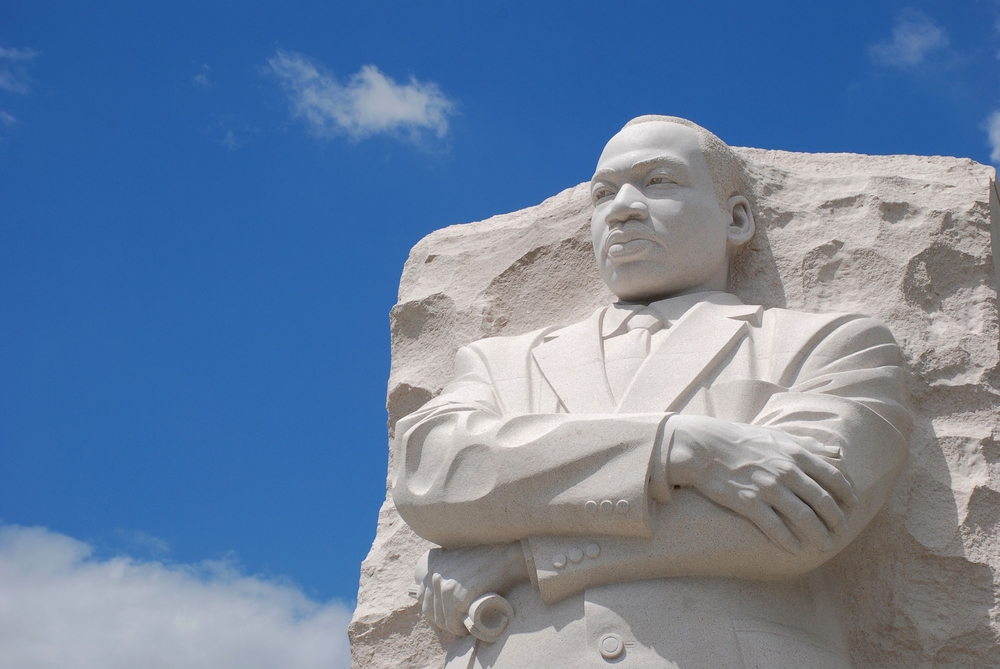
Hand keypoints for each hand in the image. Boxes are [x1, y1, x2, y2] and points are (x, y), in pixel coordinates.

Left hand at [414, 542, 527, 635]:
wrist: (506, 557)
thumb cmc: (487, 560)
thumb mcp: (460, 561)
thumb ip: (448, 571)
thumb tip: (442, 591)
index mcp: (434, 566)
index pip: (423, 597)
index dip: (434, 609)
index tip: (447, 614)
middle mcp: (436, 575)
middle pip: (430, 611)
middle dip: (444, 621)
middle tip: (459, 624)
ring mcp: (447, 585)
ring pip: (441, 620)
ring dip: (453, 628)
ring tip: (464, 627)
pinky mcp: (459, 596)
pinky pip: (453, 622)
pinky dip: (460, 629)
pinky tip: (468, 627)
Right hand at [667, 415, 855, 554]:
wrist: (704, 447)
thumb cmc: (741, 440)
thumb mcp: (777, 435)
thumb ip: (809, 444)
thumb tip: (838, 451)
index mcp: (795, 454)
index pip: (833, 477)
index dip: (847, 494)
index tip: (852, 505)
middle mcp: (786, 471)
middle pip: (823, 501)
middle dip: (837, 519)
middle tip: (841, 531)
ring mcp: (768, 488)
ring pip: (804, 517)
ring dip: (819, 534)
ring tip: (826, 545)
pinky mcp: (749, 502)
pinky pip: (774, 527)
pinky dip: (788, 540)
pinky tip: (796, 549)